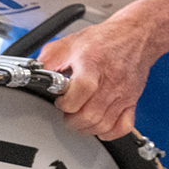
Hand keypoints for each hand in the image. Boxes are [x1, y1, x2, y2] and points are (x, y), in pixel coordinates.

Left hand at [38, 16, 159, 139]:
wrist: (136, 36)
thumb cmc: (104, 40)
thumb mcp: (70, 42)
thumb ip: (48, 59)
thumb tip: (32, 75)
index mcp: (93, 63)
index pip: (82, 90)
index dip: (66, 102)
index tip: (60, 99)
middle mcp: (110, 80)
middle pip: (90, 115)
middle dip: (72, 119)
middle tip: (67, 111)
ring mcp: (123, 93)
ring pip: (103, 125)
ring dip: (86, 128)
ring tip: (79, 117)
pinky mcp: (132, 101)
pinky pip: (122, 128)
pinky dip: (108, 132)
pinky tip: (98, 123)